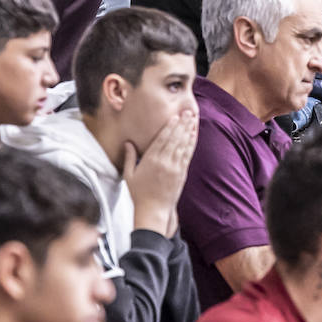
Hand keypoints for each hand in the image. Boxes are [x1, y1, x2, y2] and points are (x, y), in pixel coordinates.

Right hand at [124, 104, 198, 236]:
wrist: (154, 211)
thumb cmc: (139, 194)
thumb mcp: (129, 175)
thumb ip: (129, 157)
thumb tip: (128, 143)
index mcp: (151, 161)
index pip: (162, 139)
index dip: (169, 127)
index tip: (174, 116)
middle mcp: (164, 162)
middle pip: (175, 139)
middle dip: (182, 124)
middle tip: (188, 111)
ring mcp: (175, 168)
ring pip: (183, 145)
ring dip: (188, 130)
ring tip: (192, 118)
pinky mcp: (182, 173)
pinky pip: (188, 155)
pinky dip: (191, 143)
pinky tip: (193, 135)